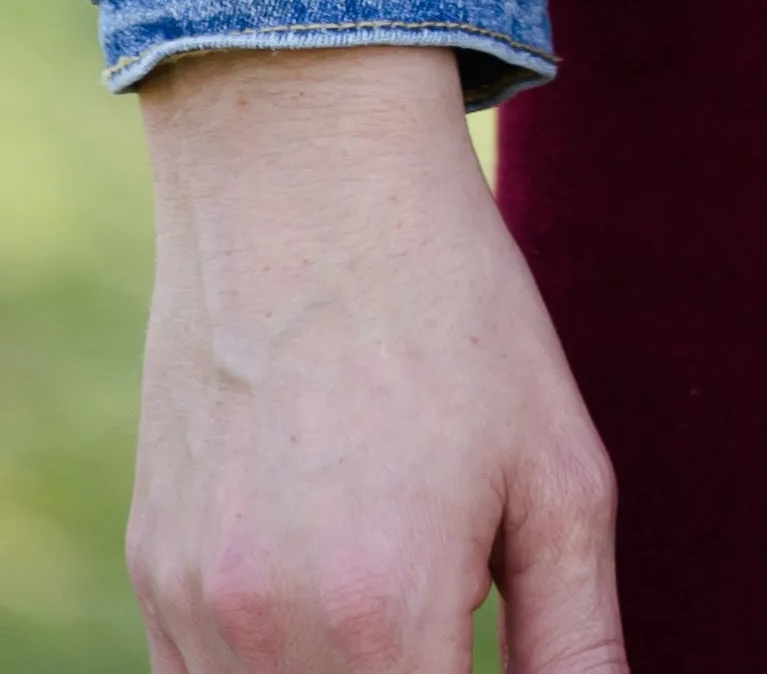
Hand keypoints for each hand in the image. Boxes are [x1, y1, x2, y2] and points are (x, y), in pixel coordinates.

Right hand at [132, 46, 623, 672]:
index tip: (485, 644)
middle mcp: (266, 633)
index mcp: (385, 615)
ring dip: (348, 672)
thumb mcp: (560, 475)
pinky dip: (273, 665)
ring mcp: (191, 609)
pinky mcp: (153, 575)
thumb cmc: (458, 317)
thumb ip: (575, 645)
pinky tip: (332, 576)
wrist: (308, 181)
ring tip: (397, 569)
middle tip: (451, 599)